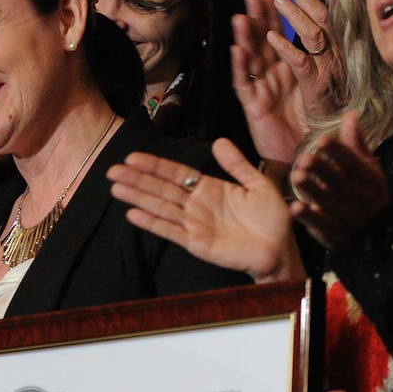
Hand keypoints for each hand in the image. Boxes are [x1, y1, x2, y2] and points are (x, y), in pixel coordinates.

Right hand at [107, 138, 302, 282]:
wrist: (280, 250)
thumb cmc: (271, 219)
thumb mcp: (257, 184)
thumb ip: (237, 165)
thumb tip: (219, 141)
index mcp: (209, 188)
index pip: (176, 174)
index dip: (155, 166)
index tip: (133, 157)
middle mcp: (196, 204)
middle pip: (161, 189)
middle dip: (137, 179)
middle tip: (112, 170)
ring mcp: (194, 224)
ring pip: (160, 207)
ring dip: (138, 197)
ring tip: (116, 188)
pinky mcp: (196, 243)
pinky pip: (170, 231)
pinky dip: (151, 223)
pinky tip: (132, 214)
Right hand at [232, 0, 309, 168]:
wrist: (302, 161)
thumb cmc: (312, 131)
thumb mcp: (324, 96)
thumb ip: (325, 73)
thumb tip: (337, 47)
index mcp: (291, 72)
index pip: (284, 39)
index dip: (280, 17)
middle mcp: (274, 78)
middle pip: (264, 43)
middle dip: (259, 20)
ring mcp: (262, 90)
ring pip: (251, 60)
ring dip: (246, 38)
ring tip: (241, 18)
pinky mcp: (254, 107)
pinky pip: (246, 84)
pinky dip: (241, 68)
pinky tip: (237, 51)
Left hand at [272, 0, 346, 118]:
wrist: (336, 143)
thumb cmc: (332, 108)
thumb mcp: (332, 74)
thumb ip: (329, 48)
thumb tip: (325, 20)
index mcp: (341, 51)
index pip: (333, 15)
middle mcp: (338, 57)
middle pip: (322, 19)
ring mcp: (327, 71)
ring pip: (311, 36)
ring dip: (294, 16)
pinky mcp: (315, 88)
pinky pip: (300, 64)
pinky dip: (286, 49)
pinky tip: (271, 36)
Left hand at [290, 111, 388, 250]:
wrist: (377, 235)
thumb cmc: (367, 194)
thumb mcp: (367, 168)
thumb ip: (355, 143)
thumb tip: (349, 113)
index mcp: (368, 179)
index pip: (353, 163)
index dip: (339, 151)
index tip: (323, 139)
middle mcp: (358, 197)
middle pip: (338, 181)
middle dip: (322, 169)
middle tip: (305, 157)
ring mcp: (346, 216)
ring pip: (328, 201)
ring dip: (312, 189)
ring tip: (297, 176)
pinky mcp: (333, 233)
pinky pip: (321, 226)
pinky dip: (309, 218)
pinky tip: (295, 208)